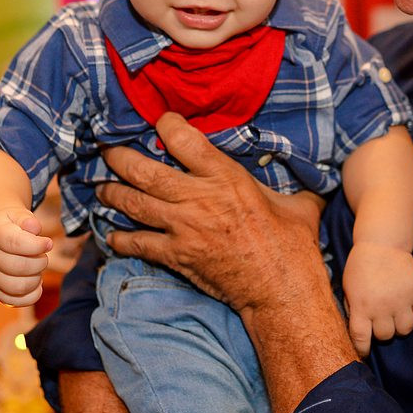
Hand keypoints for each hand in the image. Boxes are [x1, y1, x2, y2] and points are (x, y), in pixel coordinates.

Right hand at [0, 206, 51, 305]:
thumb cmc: (13, 225)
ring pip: (17, 287)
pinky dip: (31, 295)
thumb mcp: (19, 215)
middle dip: (40, 262)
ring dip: (36, 279)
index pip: (14, 243)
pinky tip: (36, 283)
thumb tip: (35, 228)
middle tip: (42, 256)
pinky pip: (14, 302)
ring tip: (37, 269)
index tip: (48, 243)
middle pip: (18, 267)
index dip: (36, 245)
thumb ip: (28, 220)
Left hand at [96, 113, 325, 312]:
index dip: (166, 125)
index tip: (160, 122)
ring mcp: (183, 228)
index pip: (182, 139)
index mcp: (226, 177)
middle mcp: (198, 198)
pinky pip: (136, 243)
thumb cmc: (293, 244)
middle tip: (108, 150)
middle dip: (119, 157)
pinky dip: (119, 237)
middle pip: (144, 170)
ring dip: (111, 194)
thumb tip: (310, 172)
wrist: (281, 290)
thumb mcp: (299, 203)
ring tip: (101, 187)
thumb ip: (292, 183)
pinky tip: (110, 234)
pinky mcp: (176, 256)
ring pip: (133, 203)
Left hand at [342, 243, 412, 356]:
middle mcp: (382, 307)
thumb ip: (353, 310)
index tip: (364, 350)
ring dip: (399, 324)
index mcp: (361, 307)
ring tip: (395, 313)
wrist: (382, 244)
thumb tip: (359, 332)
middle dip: (382, 331)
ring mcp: (402, 300)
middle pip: (386, 336)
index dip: (362, 349)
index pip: (361, 339)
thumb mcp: (348, 288)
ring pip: (405, 329)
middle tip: (381, 320)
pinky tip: (405, 298)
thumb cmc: (361, 267)